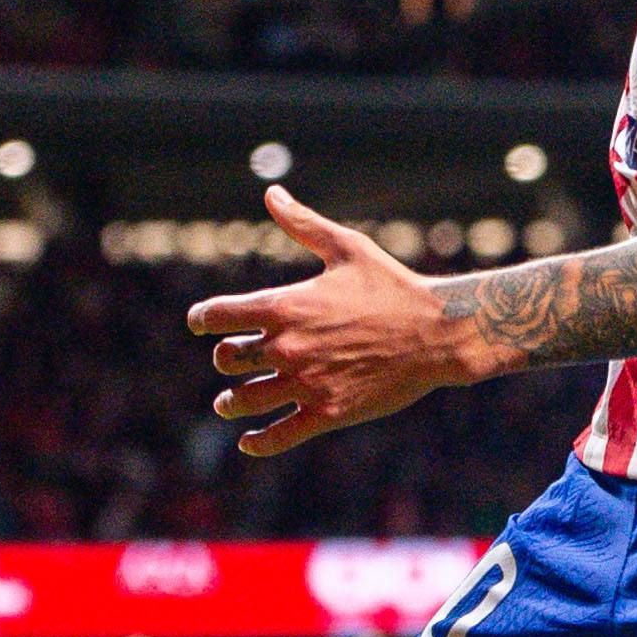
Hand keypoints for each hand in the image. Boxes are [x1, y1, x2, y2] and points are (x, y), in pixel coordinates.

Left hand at [185, 188, 496, 456]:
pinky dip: (258, 442)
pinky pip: (279, 435)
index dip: (202, 318)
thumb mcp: (347, 248)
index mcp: (285, 306)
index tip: (199, 321)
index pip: (218, 315)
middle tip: (230, 358)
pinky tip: (249, 442)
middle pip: (228, 358)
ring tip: (228, 403)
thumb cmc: (393, 286)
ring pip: (246, 400)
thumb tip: (272, 194)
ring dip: (231, 402)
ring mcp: (305, 383)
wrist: (436, 333)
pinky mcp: (327, 412)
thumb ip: (303, 224)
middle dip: (225, 357)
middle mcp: (287, 347)